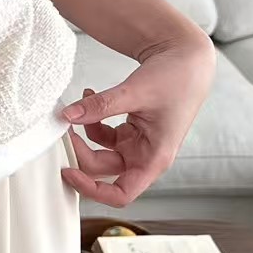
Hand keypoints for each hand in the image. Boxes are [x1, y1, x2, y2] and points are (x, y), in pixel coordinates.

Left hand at [57, 31, 216, 206]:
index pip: (121, 193)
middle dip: (80, 152)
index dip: (92, 189)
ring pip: (99, 153)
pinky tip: (89, 96)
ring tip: (76, 108)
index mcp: (154, 158)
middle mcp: (145, 156)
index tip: (68, 172)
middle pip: (102, 171)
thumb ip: (101, 106)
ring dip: (82, 135)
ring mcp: (137, 145)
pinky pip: (102, 136)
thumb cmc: (178, 79)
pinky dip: (92, 120)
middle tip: (64, 129)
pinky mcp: (130, 132)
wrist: (188, 59)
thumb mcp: (135, 92)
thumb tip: (69, 115)